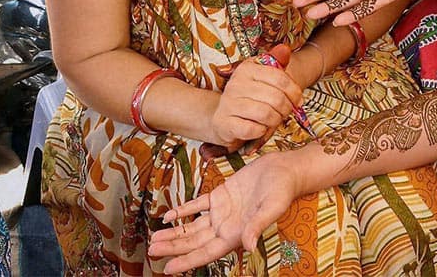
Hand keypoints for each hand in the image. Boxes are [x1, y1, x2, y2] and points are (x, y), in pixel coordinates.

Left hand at [148, 152, 300, 272]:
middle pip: (194, 242)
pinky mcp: (221, 195)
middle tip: (152, 251)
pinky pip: (197, 206)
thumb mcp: (271, 208)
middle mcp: (226, 226)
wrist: (285, 169)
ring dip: (174, 232)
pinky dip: (183, 211)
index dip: (187, 261)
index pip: (207, 253)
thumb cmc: (282, 190)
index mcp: (237, 234)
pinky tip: (168, 215)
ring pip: (193, 227)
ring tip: (155, 238)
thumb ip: (257, 227)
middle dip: (173, 247)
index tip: (168, 268)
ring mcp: (222, 211)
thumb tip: (249, 246)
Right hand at [209, 46, 303, 150]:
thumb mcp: (262, 77)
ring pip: (266, 114)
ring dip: (275, 121)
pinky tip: (260, 129)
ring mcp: (228, 104)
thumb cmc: (249, 97)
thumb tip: (285, 49)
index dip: (294, 92)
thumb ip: (276, 63)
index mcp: (247, 69)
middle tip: (285, 113)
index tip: (297, 101)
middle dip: (286, 109)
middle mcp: (235, 84)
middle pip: (276, 98)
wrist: (223, 117)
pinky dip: (262, 132)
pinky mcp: (225, 124)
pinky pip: (253, 129)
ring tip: (274, 121)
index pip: (279, 78)